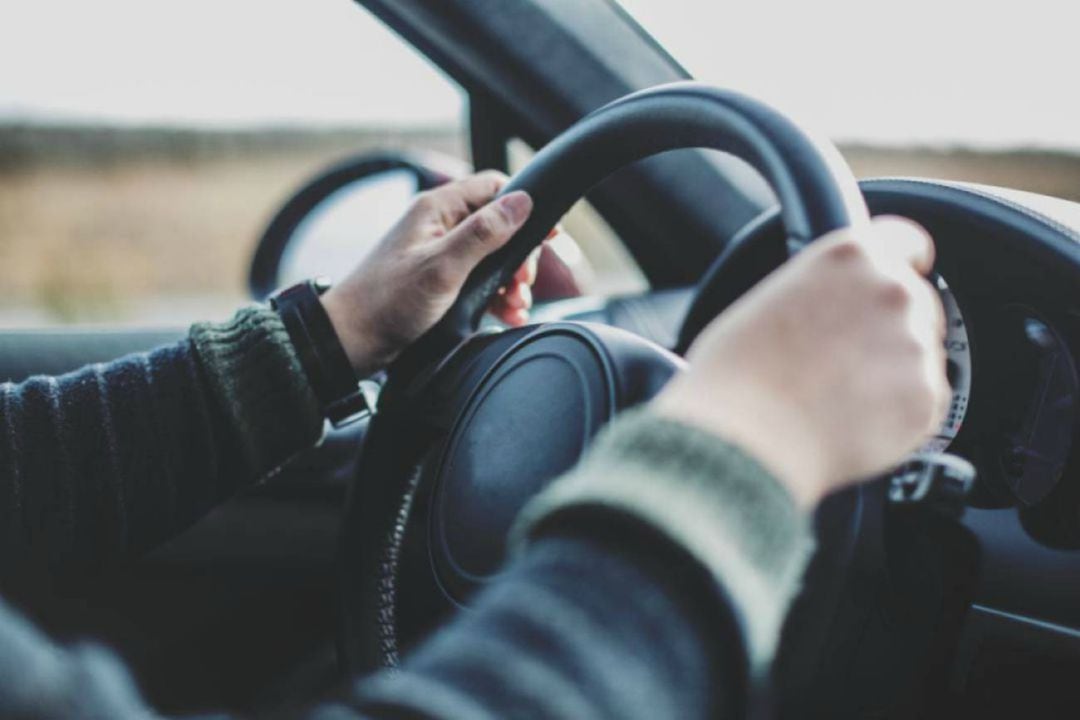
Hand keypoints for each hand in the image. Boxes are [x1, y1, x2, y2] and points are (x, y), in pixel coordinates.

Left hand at [320, 172, 535, 375]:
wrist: (350, 341)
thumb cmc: (386, 301)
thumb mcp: (443, 266)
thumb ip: (483, 233)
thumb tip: (522, 201)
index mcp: (436, 209)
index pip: (492, 187)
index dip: (524, 207)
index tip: (547, 235)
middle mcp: (438, 226)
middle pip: (498, 225)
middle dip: (518, 256)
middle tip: (522, 283)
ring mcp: (438, 254)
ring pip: (491, 256)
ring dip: (510, 281)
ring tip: (515, 305)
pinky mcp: (438, 281)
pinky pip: (479, 280)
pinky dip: (496, 296)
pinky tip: (506, 314)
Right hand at [654, 217, 949, 508]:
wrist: (745, 439)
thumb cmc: (736, 377)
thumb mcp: (766, 303)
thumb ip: (816, 292)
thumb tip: (827, 311)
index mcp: (849, 256)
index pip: (907, 241)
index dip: (903, 262)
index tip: (903, 275)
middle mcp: (891, 291)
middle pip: (917, 303)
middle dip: (889, 329)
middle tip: (845, 361)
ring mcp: (914, 345)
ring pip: (919, 356)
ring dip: (892, 374)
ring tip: (837, 399)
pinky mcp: (926, 398)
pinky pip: (923, 403)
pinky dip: (897, 416)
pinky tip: (851, 422)